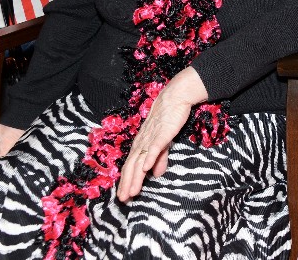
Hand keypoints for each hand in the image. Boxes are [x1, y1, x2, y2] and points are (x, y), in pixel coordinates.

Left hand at [117, 67, 208, 202]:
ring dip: (135, 177)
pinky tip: (146, 169)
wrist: (174, 98)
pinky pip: (154, 147)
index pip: (130, 166)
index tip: (124, 196)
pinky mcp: (161, 133)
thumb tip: (155, 174)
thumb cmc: (167, 119)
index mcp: (141, 145)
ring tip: (132, 191)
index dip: (126, 181)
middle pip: (131, 166)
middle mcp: (141, 142)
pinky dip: (149, 158)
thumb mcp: (163, 142)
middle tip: (123, 199)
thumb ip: (159, 158)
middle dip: (126, 183)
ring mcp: (150, 138)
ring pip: (140, 160)